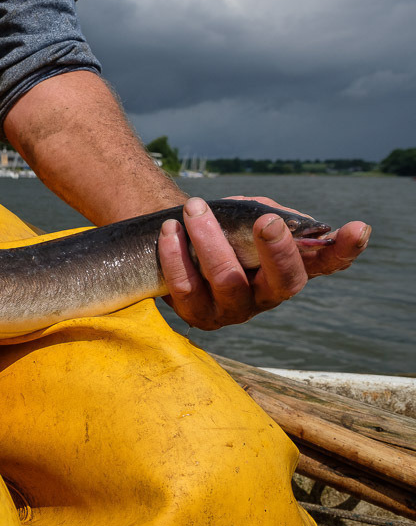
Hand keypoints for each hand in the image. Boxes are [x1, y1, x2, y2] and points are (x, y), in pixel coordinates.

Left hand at [157, 197, 370, 329]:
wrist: (166, 249)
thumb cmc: (216, 230)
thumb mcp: (242, 216)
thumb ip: (259, 212)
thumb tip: (273, 220)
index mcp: (289, 267)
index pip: (327, 262)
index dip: (344, 249)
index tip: (358, 228)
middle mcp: (268, 294)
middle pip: (284, 280)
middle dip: (277, 249)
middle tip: (265, 219)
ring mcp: (234, 310)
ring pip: (227, 278)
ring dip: (210, 238)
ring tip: (194, 209)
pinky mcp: (198, 316)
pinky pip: (186, 285)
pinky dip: (175, 254)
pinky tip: (170, 231)